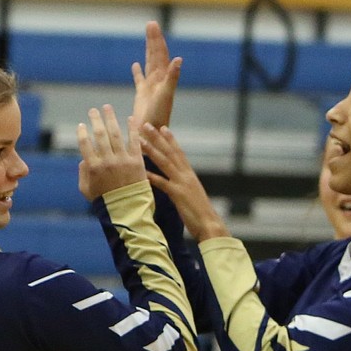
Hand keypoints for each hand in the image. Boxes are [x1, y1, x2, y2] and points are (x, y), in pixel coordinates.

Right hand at [77, 105, 146, 200]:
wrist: (128, 211)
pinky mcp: (137, 162)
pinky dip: (131, 129)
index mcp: (93, 167)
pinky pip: (134, 141)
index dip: (82, 133)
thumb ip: (83, 173)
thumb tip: (83, 158)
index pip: (85, 144)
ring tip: (107, 108)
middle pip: (99, 135)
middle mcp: (107, 161)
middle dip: (96, 120)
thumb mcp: (86, 190)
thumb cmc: (105, 202)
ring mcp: (122, 160)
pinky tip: (130, 118)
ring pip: (115, 134)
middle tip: (93, 110)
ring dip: (111, 118)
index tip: (82, 125)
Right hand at [131, 21, 181, 128]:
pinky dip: (137, 71)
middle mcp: (158, 80)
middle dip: (153, 40)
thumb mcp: (165, 95)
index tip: (152, 25)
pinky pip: (139, 79)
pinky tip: (135, 65)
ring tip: (147, 38)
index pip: (160, 54)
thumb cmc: (159, 117)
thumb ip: (172, 77)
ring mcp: (150, 87)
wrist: (151, 134)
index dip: (156, 39)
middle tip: (150, 24)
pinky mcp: (142, 95)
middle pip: (155, 55)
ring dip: (147, 50)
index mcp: (163, 78)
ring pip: (149, 64)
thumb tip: (179, 60)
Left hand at [139, 124, 227, 241]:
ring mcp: (182, 183)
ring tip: (140, 140)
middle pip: (171, 152)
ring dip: (152, 150)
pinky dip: (152, 176)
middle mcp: (186, 175)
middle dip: (158, 138)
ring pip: (165, 162)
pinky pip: (163, 182)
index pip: (179, 152)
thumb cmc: (200, 214)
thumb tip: (177, 182)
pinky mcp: (178, 194)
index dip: (170, 139)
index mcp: (190, 174)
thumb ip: (184, 186)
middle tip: (147, 125)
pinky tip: (142, 170)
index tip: (162, 127)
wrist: (210, 225)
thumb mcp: (192, 195)